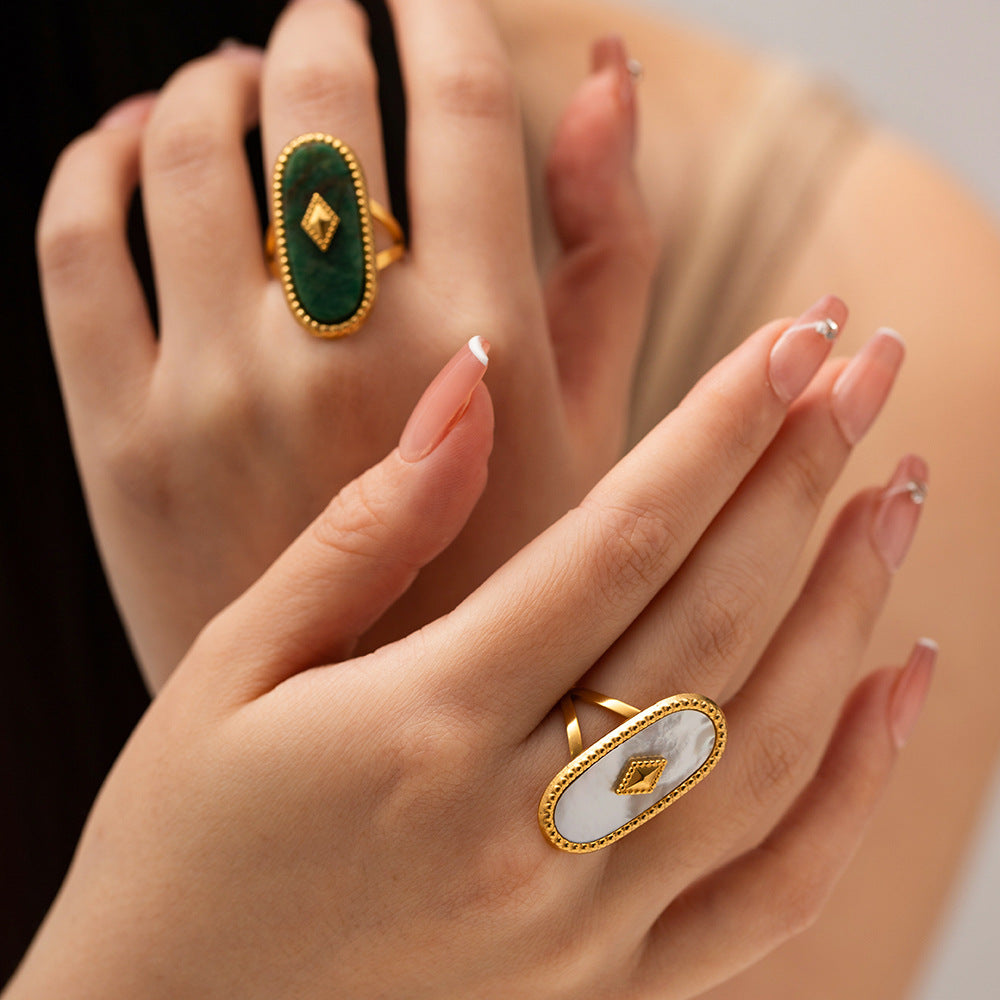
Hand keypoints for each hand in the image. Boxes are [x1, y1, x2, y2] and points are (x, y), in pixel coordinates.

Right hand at [7, 306, 929, 998]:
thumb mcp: (235, 667)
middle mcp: (523, 829)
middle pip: (714, 619)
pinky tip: (901, 682)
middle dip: (803, 474)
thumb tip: (466, 388)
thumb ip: (368, 528)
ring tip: (897, 491)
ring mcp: (583, 926)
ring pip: (771, 741)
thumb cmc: (174, 847)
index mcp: (423, 727)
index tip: (794, 338)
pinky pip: (775, 890)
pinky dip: (857, 782)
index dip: (719, 430)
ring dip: (850, 603)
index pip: (621, 542)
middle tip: (869, 367)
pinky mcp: (608, 991)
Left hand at [37, 0, 654, 688]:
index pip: (460, 105)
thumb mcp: (595, 431)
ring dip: (216, 78)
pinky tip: (135, 142)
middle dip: (330, 25)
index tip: (430, 0)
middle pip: (318, 102)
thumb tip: (607, 72)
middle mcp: (345, 360)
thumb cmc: (504, 579)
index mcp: (483, 352)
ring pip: (181, 147)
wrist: (373, 743)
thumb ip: (609, 251)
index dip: (444, 17)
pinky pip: (75, 240)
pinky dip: (93, 158)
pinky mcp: (116, 441)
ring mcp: (214, 398)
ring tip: (247, 78)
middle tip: (337, 17)